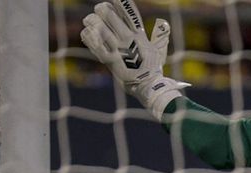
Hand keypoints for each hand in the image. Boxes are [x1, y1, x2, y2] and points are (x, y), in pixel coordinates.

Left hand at [81, 0, 184, 117]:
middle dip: (101, 9)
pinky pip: (93, 43)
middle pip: (108, 14)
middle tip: (99, 11)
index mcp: (139, 34)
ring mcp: (118, 49)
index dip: (121, 2)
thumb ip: (160, 35)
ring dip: (91, 21)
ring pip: (98, 26)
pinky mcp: (109, 59)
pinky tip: (87, 33)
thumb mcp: (159, 50)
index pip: (130, 12)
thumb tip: (163, 21)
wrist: (148, 86)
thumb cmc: (153, 68)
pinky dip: (88, 36)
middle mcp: (128, 39)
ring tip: (90, 21)